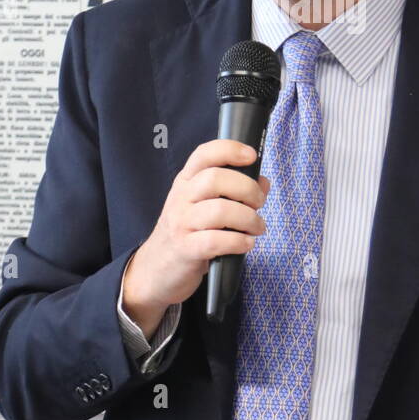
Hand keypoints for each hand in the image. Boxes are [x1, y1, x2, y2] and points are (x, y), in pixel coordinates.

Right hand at [122, 140, 269, 333]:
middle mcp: (181, 198)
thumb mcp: (204, 206)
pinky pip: (216, 241)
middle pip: (215, 179)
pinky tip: (246, 243)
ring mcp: (181, 223)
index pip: (204, 154)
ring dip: (248, 219)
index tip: (251, 156)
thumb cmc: (188, 233)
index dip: (229, 149)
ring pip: (220, 211)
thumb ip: (234, 191)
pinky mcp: (185, 249)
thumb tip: (263, 182)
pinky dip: (239, 241)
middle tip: (258, 203)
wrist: (155, 269)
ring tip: (257, 227)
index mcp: (186, 181)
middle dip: (247, 189)